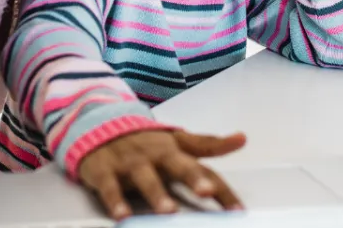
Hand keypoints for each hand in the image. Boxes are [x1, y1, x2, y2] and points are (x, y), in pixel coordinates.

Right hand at [77, 129, 245, 219]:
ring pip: (145, 178)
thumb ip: (208, 144)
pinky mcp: (104, 170)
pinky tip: (123, 216)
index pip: (204, 169)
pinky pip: (110, 187)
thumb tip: (243, 138)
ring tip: (169, 212)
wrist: (99, 125)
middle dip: (192, 177)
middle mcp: (156, 154)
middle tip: (206, 191)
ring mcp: (130, 162)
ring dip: (157, 195)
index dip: (221, 190)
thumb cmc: (146, 141)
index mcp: (175, 150)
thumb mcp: (177, 140)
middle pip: (177, 165)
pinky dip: (115, 201)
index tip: (238, 211)